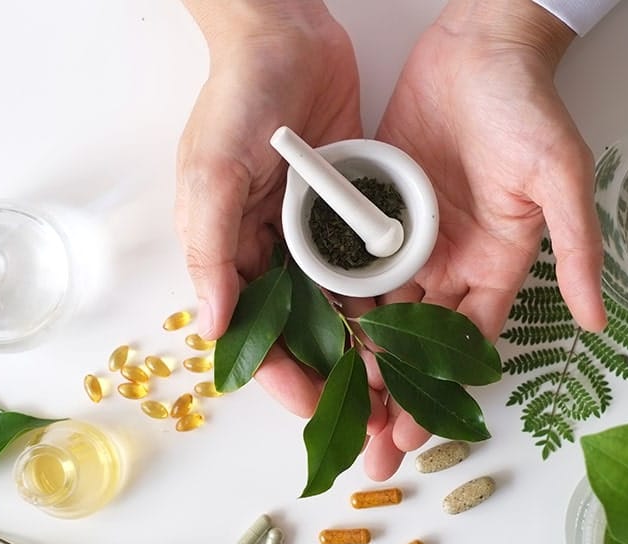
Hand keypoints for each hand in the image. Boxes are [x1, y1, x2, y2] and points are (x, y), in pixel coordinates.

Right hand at [175, 1, 372, 419]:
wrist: (286, 33)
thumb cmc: (237, 98)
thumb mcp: (211, 171)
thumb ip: (210, 249)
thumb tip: (213, 329)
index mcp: (233, 253)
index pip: (256, 333)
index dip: (283, 375)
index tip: (317, 409)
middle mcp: (275, 254)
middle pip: (303, 334)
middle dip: (333, 380)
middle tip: (370, 421)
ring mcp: (315, 237)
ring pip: (341, 311)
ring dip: (367, 353)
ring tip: (401, 393)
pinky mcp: (352, 215)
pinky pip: (370, 268)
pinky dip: (389, 302)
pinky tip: (417, 333)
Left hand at [364, 0, 606, 478]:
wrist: (481, 47)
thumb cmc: (528, 107)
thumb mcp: (560, 178)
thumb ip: (575, 251)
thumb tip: (597, 322)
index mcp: (494, 267)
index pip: (463, 347)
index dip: (439, 393)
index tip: (411, 436)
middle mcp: (449, 263)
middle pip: (415, 344)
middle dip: (390, 394)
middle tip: (362, 445)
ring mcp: (410, 240)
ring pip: (377, 314)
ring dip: (355, 359)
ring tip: (326, 405)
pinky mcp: (377, 210)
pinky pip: (349, 263)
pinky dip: (330, 298)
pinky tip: (303, 333)